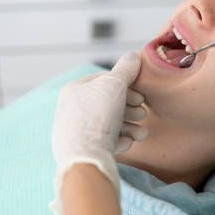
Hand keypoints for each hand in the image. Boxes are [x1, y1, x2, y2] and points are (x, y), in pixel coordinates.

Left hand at [49, 52, 146, 214]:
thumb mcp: (114, 84)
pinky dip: (119, 141)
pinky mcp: (83, 152)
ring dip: (130, 126)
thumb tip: (133, 56)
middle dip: (130, 108)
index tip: (140, 95)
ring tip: (142, 134)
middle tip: (142, 113)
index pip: (103, 81)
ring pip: (109, 124)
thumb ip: (126, 69)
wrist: (85, 158)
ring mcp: (75, 133)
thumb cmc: (97, 117)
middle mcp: (71, 111)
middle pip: (108, 103)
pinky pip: (104, 142)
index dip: (126, 86)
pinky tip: (126, 143)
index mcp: (74, 91)